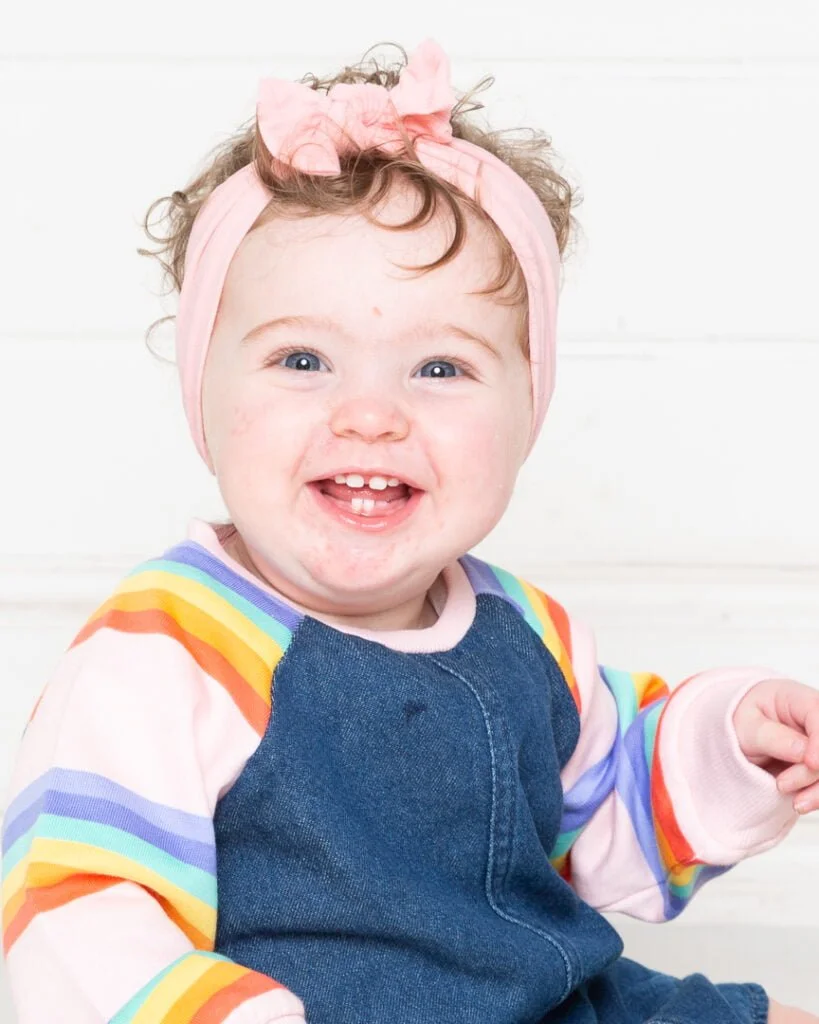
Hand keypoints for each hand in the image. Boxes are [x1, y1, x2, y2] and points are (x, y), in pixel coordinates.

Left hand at [732, 678, 818, 813]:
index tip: (810, 762)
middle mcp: (817, 720)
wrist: (739, 736)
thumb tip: (803, 750)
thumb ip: (773, 737)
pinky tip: (801, 802)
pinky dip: (818, 795)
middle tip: (782, 784)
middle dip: (813, 772)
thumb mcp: (747, 726)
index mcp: (798, 700)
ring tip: (795, 802)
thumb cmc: (743, 723)